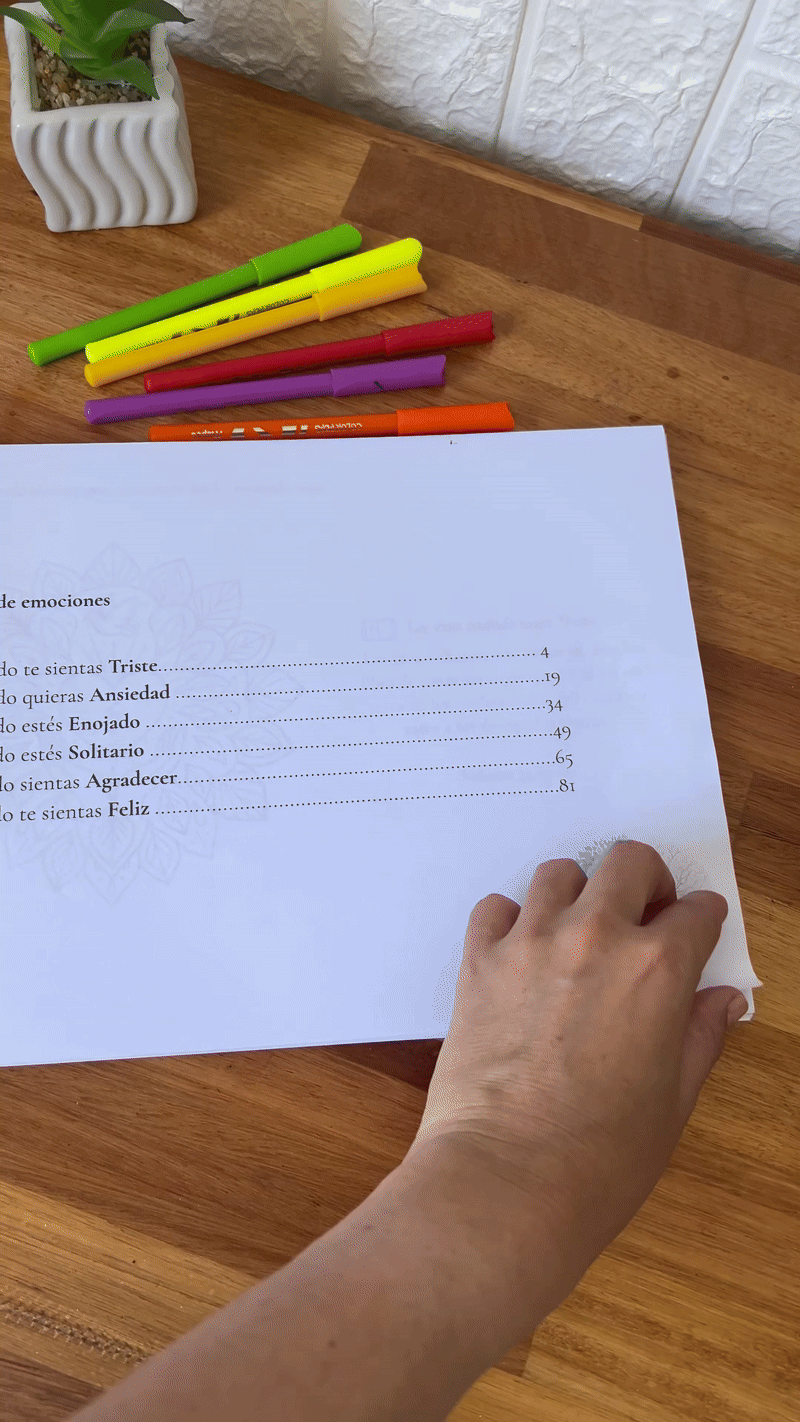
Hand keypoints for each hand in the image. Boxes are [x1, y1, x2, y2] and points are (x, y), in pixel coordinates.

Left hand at [409, 841, 746, 1277]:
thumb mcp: (674, 1100)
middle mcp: (596, 937)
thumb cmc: (600, 1158)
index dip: (703, 921)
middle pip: (628, 861)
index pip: (697, 910)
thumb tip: (723, 1000)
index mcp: (657, 968)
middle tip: (643, 918)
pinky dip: (511, 920)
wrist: (505, 1180)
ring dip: (576, 894)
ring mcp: (530, 943)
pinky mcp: (478, 961)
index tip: (697, 931)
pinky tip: (521, 956)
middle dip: (646, 882)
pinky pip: (495, 907)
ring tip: (577, 934)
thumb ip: (700, 1035)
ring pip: (558, 873)